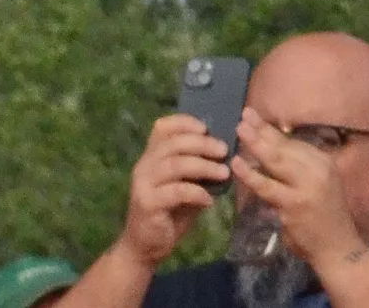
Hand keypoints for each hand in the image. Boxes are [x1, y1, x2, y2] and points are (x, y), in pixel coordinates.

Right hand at [113, 113, 232, 270]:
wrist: (144, 247)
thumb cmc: (169, 213)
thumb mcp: (184, 186)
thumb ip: (196, 169)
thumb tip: (224, 153)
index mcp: (151, 156)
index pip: (162, 128)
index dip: (184, 122)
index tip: (206, 127)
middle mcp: (144, 166)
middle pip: (173, 144)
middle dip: (202, 144)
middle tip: (224, 151)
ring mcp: (143, 185)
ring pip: (176, 165)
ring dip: (204, 166)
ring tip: (224, 173)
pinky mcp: (148, 204)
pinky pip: (177, 191)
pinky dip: (197, 192)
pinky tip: (209, 200)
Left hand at [235, 110, 368, 277]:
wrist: (337, 246)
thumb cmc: (327, 216)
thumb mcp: (321, 184)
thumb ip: (301, 168)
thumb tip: (274, 150)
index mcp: (324, 162)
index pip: (294, 142)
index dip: (273, 130)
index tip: (256, 118)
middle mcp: (317, 170)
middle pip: (285, 146)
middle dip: (263, 130)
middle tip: (245, 115)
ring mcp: (305, 187)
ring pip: (276, 161)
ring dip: (256, 144)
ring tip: (240, 130)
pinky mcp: (292, 205)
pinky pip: (267, 186)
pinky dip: (250, 174)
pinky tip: (237, 164)